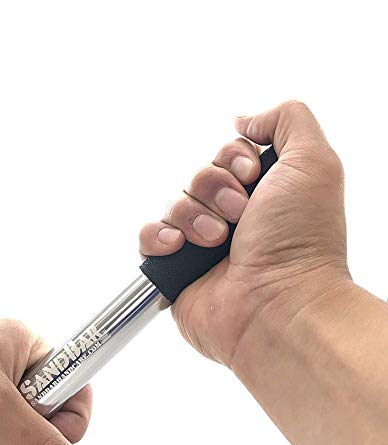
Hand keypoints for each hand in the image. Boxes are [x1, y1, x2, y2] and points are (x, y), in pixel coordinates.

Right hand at [139, 101, 349, 365]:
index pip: (226, 154)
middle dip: (214, 189)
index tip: (251, 177)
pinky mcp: (177, 268)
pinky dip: (158, 237)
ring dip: (193, 216)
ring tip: (217, 242)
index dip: (233, 158)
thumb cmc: (300, 241)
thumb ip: (288, 120)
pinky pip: (149, 237)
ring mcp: (202, 244)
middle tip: (239, 216)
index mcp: (262, 194)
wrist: (277, 306)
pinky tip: (179, 246)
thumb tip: (245, 121)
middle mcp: (231, 217)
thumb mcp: (313, 161)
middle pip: (198, 176)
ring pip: (173, 203)